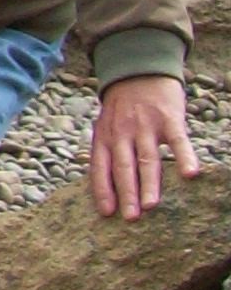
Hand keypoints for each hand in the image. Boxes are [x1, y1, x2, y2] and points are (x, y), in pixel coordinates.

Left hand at [88, 75, 199, 217]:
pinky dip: (184, 157)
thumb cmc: (122, 107)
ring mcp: (145, 125)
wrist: (140, 71)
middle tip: (130, 217)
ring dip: (149, 183)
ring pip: (147, 158)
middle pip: (123, 166)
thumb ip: (107, 152)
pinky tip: (190, 174)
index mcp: (104, 136)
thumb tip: (104, 186)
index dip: (103, 189)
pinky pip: (178, 141)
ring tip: (151, 205)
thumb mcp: (105, 126)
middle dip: (126, 193)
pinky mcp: (168, 119)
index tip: (107, 213)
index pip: (100, 166)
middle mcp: (122, 132)